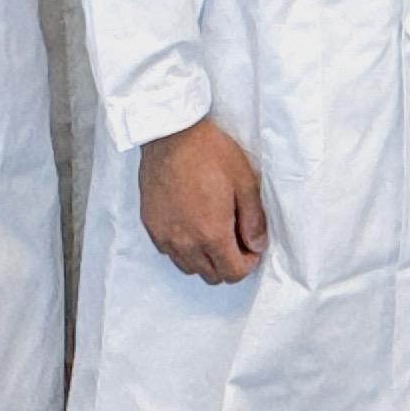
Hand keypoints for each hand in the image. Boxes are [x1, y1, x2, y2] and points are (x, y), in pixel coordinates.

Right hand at [138, 116, 265, 283]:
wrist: (170, 135)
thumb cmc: (208, 152)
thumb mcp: (244, 181)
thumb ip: (254, 219)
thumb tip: (257, 244)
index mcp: (211, 234)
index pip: (233, 274)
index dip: (248, 263)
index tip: (252, 246)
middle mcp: (185, 243)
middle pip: (211, 275)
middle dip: (229, 263)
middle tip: (236, 237)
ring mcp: (165, 237)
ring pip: (189, 268)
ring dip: (206, 258)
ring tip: (214, 230)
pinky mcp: (151, 227)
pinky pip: (171, 252)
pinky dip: (185, 248)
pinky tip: (192, 224)